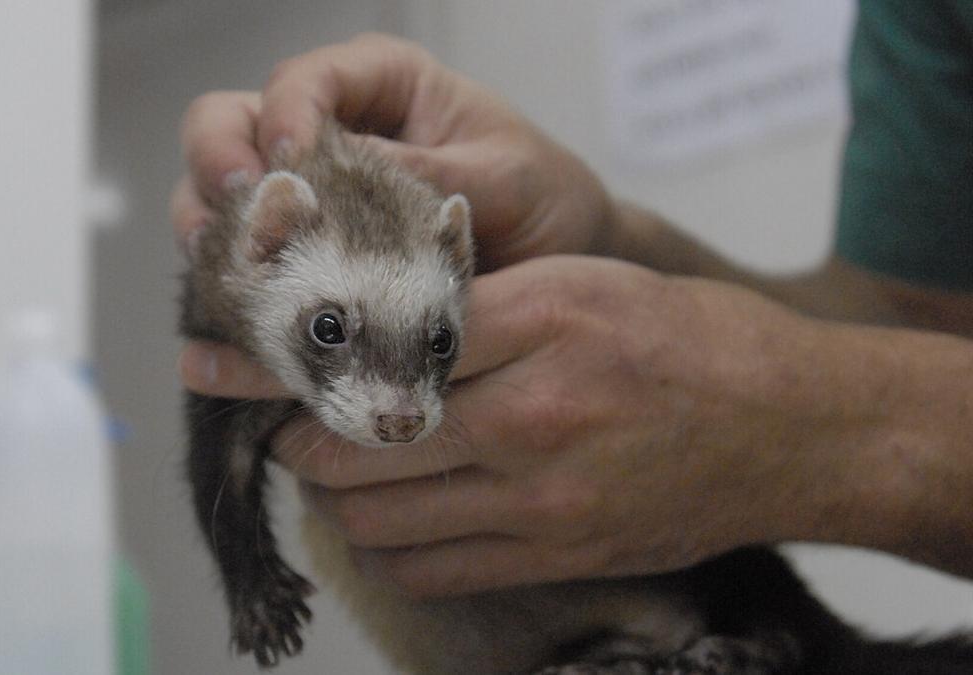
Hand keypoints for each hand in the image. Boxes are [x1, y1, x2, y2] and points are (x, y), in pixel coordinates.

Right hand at [173, 33, 613, 270]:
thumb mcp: (503, 178)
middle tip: (237, 204)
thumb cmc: (543, 199)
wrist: (561, 259)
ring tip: (228, 264)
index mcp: (381, 84)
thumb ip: (427, 173)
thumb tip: (343, 177)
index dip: (286, 113)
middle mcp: (331, 128)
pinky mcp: (302, 249)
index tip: (291, 161)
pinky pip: (245, 253)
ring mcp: (308, 191)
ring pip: (222, 189)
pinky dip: (233, 275)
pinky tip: (239, 302)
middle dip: (219, 159)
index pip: (306, 80)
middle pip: (233, 121)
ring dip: (211, 224)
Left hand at [181, 256, 874, 595]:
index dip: (286, 358)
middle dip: (293, 432)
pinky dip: (386, 543)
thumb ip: (478, 305)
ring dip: (334, 492)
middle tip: (280, 415)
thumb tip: (371, 335)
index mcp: (541, 320)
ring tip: (339, 462)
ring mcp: (541, 500)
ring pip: (375, 515)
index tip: (225, 359)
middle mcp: (533, 412)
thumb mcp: (586, 280)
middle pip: (353, 439)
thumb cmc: (692, 341)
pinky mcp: (552, 556)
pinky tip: (392, 512)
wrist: (793, 431)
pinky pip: (427, 568)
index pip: (372, 341)